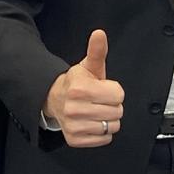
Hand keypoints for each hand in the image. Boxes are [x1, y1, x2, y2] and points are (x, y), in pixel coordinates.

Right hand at [44, 28, 124, 146]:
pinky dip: (102, 132)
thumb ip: (97, 51)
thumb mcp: (88, 66)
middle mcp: (75, 109)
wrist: (55, 99)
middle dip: (112, 105)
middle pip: (117, 112)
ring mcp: (74, 126)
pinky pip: (104, 139)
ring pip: (112, 126)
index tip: (103, 88)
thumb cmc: (76, 83)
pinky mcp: (75, 139)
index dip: (114, 91)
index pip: (119, 95)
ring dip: (108, 119)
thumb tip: (99, 34)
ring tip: (96, 111)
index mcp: (80, 89)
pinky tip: (92, 122)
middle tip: (99, 100)